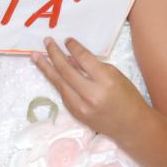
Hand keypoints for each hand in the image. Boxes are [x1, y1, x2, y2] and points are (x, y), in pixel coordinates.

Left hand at [31, 37, 146, 138]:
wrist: (131, 126)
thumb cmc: (128, 98)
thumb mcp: (115, 76)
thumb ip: (93, 66)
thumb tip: (71, 57)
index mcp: (105, 81)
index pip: (83, 59)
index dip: (73, 47)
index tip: (67, 39)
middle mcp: (91, 94)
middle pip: (66, 70)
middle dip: (54, 54)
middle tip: (46, 41)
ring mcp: (81, 106)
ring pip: (58, 83)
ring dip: (45, 68)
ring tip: (35, 56)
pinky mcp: (75, 114)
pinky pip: (63, 94)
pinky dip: (56, 81)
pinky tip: (49, 71)